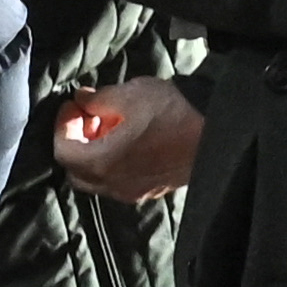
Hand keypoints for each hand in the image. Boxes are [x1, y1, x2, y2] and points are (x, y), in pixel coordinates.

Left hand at [50, 74, 204, 203]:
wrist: (223, 131)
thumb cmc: (175, 111)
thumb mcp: (131, 95)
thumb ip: (98, 99)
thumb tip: (82, 98)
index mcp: (103, 163)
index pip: (63, 150)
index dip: (63, 125)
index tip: (74, 105)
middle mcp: (115, 184)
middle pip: (76, 169)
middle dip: (77, 141)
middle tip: (90, 116)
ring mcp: (134, 191)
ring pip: (99, 178)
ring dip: (96, 152)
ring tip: (112, 125)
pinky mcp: (153, 191)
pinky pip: (120, 181)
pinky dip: (114, 162)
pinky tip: (131, 139)